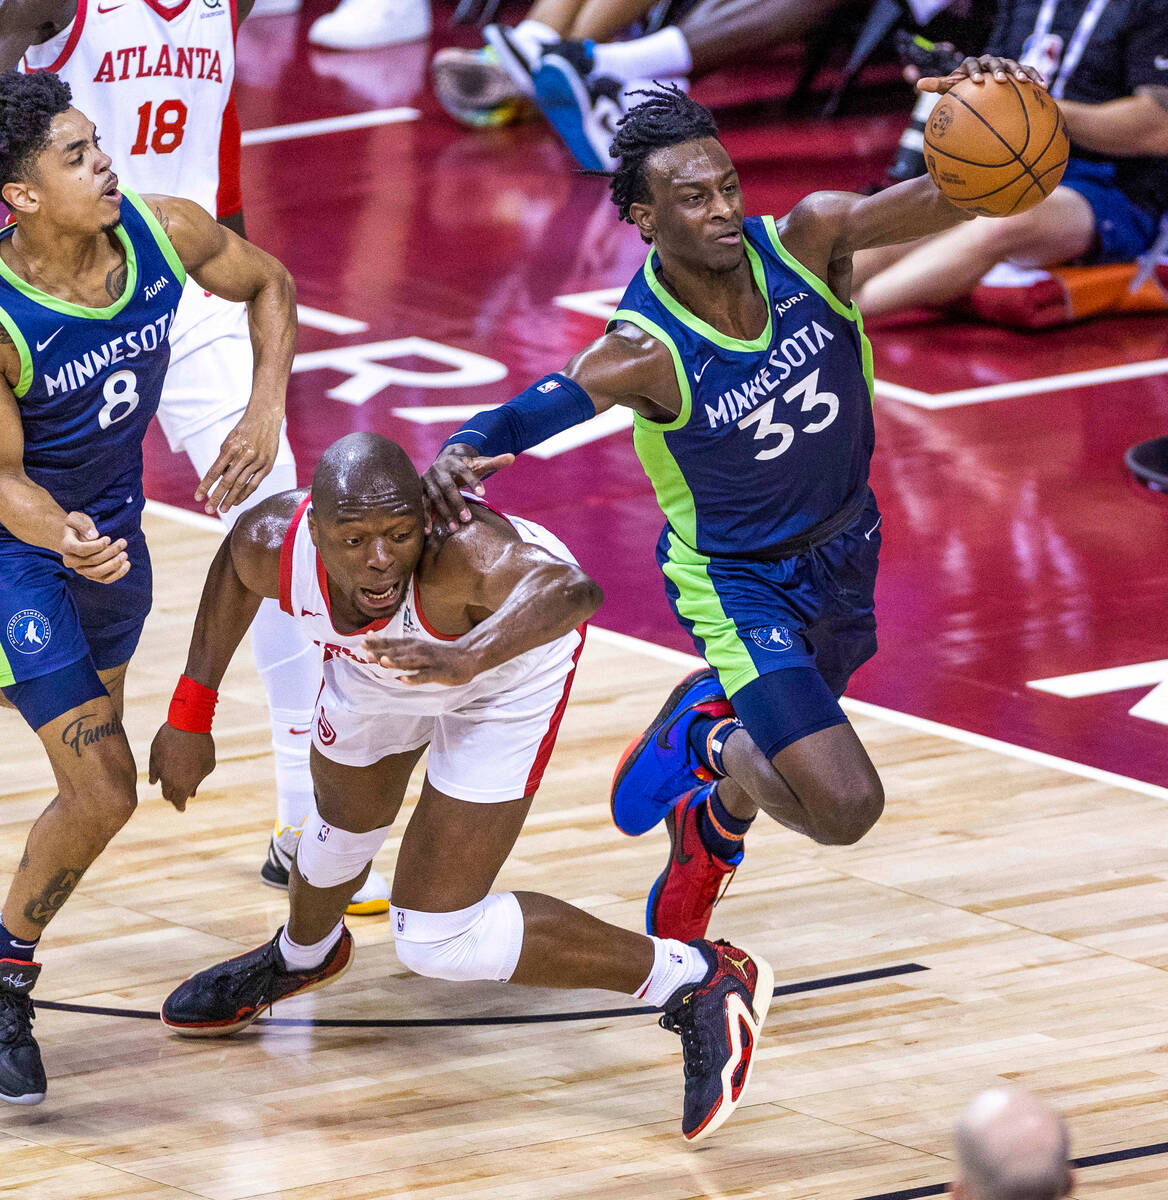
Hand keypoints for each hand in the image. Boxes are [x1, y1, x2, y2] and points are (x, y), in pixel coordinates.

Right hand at [59, 512, 128, 582]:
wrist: (77, 536)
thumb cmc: (78, 525)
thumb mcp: (77, 518)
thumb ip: (83, 525)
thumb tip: (93, 536)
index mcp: (66, 546)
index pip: (81, 550)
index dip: (96, 546)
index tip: (108, 538)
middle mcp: (71, 561)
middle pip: (92, 561)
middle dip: (110, 552)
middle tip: (123, 542)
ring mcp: (81, 570)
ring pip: (98, 572)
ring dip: (114, 564)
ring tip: (125, 554)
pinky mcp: (92, 575)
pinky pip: (105, 579)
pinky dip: (117, 574)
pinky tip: (127, 564)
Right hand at [149, 724, 215, 811]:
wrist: (188, 725)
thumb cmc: (203, 746)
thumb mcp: (208, 766)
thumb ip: (198, 781)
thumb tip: (192, 793)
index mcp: (183, 785)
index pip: (178, 802)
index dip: (180, 806)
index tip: (182, 808)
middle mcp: (168, 780)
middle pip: (168, 795)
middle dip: (173, 798)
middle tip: (177, 798)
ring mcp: (159, 769)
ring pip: (159, 784)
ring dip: (165, 787)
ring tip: (169, 789)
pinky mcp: (153, 757)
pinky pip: (152, 771)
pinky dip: (154, 777)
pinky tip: (155, 779)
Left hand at [195, 402, 282, 513]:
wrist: (265, 419)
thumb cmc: (244, 430)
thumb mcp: (229, 441)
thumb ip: (224, 459)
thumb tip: (218, 479)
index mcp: (231, 448)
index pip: (214, 471)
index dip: (205, 485)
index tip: (198, 497)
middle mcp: (244, 455)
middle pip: (227, 481)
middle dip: (217, 497)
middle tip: (209, 510)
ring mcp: (257, 461)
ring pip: (241, 485)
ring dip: (230, 499)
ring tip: (223, 509)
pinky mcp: (267, 466)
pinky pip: (254, 484)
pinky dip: (245, 494)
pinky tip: (237, 501)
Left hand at [362, 635, 479, 686]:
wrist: (466, 657)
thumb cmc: (437, 655)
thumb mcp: (416, 646)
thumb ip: (397, 646)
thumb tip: (372, 639)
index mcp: (412, 644)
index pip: (391, 643)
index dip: (377, 643)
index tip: (362, 643)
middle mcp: (418, 650)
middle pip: (398, 651)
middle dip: (382, 652)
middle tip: (366, 652)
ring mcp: (428, 661)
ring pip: (410, 662)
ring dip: (396, 661)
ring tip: (383, 661)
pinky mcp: (438, 672)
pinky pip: (425, 676)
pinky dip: (414, 678)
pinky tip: (404, 680)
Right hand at [422, 444, 514, 531]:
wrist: (442, 463)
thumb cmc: (465, 467)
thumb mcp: (478, 464)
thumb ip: (494, 462)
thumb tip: (512, 457)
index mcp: (454, 462)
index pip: (465, 471)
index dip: (473, 481)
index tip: (484, 494)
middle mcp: (438, 470)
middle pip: (448, 487)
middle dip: (457, 503)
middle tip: (468, 519)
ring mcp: (427, 480)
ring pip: (435, 498)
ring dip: (444, 513)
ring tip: (454, 528)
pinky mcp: (420, 490)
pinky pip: (422, 505)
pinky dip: (425, 517)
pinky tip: (429, 531)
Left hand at [918, 55, 1043, 93]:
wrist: (983, 86)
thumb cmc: (964, 90)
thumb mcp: (950, 88)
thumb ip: (938, 85)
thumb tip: (918, 84)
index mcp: (972, 64)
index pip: (972, 64)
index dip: (974, 71)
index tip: (977, 82)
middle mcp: (989, 61)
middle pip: (995, 62)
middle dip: (998, 69)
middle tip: (1000, 80)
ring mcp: (1005, 64)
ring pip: (1013, 65)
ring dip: (1019, 72)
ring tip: (1023, 82)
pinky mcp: (1019, 70)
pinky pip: (1029, 71)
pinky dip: (1035, 77)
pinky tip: (1043, 87)